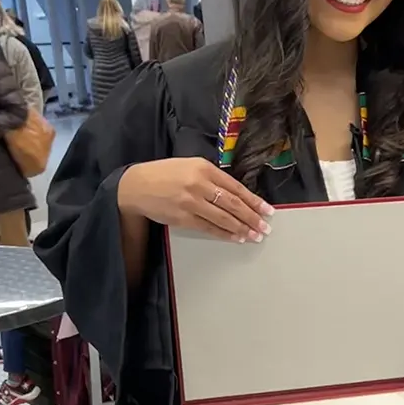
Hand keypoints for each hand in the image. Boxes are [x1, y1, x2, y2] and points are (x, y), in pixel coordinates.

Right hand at [116, 158, 271, 243]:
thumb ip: (212, 178)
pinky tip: (237, 238)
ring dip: (242, 228)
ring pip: (223, 218)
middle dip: (252, 217)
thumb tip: (236, 195)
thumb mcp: (189, 166)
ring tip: (255, 235)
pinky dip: (225, 234)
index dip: (253, 200)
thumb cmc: (164, 174)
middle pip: (233, 204)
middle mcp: (199, 184)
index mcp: (204, 168)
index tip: (267, 210)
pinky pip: (209, 228)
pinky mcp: (183, 217)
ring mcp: (191, 202)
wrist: (136, 186)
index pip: (235, 187)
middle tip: (265, 227)